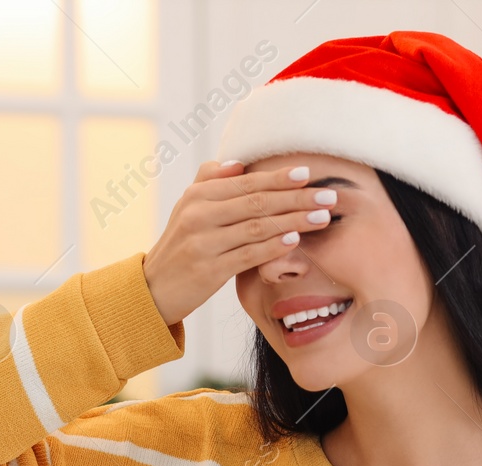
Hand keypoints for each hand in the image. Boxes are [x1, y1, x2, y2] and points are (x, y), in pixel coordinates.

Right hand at [141, 160, 338, 325]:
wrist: (153, 289)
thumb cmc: (180, 246)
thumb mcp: (187, 208)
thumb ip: (211, 180)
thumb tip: (239, 161)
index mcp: (197, 196)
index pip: (246, 182)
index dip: (279, 177)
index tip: (309, 173)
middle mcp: (198, 215)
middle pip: (257, 201)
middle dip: (296, 197)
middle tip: (328, 195)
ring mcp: (203, 243)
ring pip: (257, 227)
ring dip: (294, 220)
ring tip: (322, 216)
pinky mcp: (209, 270)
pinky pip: (249, 255)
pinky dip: (274, 246)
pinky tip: (296, 239)